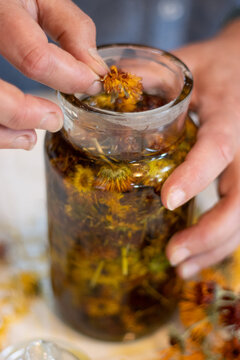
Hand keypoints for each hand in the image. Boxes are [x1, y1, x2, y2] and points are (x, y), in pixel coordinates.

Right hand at [0, 0, 106, 149]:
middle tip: (55, 120)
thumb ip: (70, 27)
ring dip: (5, 132)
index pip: (36, 59)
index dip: (69, 78)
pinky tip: (16, 134)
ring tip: (30, 138)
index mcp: (1, 10)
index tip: (91, 83)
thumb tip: (93, 68)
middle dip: (24, 113)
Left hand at [161, 19, 239, 277]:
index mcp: (230, 115)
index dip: (196, 176)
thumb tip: (103, 88)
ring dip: (215, 247)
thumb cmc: (217, 66)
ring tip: (181, 268)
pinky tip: (197, 255)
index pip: (218, 149)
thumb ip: (151, 75)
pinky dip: (220, 241)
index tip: (168, 201)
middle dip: (210, 232)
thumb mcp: (188, 62)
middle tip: (173, 256)